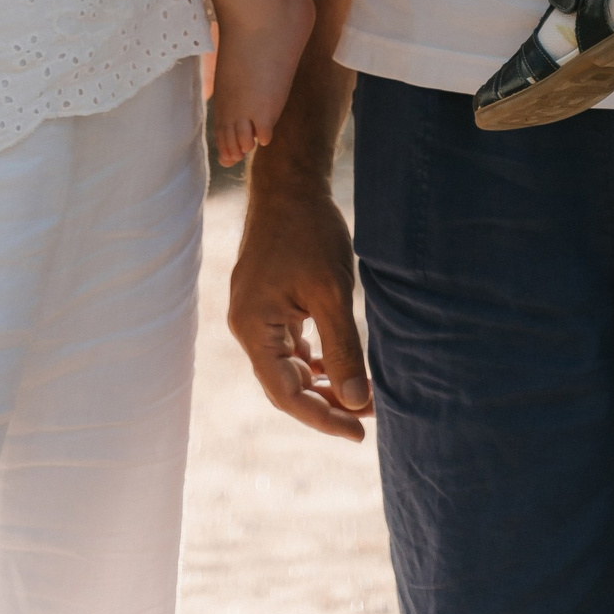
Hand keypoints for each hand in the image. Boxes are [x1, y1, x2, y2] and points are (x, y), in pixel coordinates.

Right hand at [229, 167, 372, 440]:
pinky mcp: (267, 302)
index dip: (322, 418)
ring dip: (321, 384)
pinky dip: (313, 361)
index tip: (360, 431)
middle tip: (367, 417)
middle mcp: (247, 326)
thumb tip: (355, 401)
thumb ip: (342, 349)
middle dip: (325, 405)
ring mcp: (255, 313)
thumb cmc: (309, 231)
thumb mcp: (332, 292)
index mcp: (253, 328)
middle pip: (283, 385)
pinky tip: (338, 367)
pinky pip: (288, 345)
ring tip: (360, 396)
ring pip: (287, 367)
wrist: (290, 182)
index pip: (286, 394)